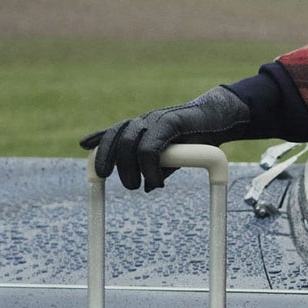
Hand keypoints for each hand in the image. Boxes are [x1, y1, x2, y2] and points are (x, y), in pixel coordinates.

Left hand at [79, 85, 251, 189]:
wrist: (218, 120)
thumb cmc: (196, 138)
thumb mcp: (173, 157)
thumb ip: (158, 168)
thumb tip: (147, 187)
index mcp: (141, 127)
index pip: (113, 133)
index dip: (99, 145)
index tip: (90, 159)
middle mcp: (143, 121)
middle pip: (116, 139)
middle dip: (111, 162)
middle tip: (126, 185)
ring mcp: (154, 120)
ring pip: (129, 143)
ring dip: (129, 169)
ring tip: (138, 186)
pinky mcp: (167, 123)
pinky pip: (149, 148)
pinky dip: (149, 168)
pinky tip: (155, 181)